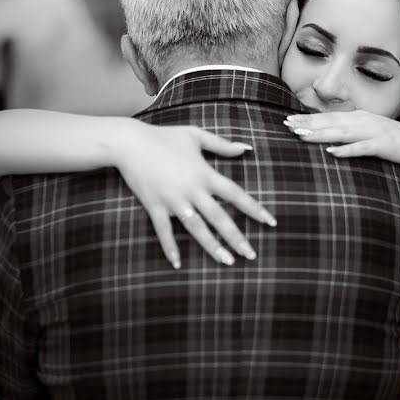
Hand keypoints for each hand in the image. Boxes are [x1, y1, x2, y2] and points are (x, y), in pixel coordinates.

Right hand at [115, 122, 275, 268]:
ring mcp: (173, 201)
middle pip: (220, 218)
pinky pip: (164, 232)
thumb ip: (222, 144)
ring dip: (212, 246)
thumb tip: (246, 148)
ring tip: (227, 262)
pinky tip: (178, 263)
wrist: (129, 142)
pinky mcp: (155, 207)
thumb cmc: (163, 136)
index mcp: (204, 174)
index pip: (236, 194)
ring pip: (197, 229)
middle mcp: (192, 190)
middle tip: (251, 255)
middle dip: (237, 238)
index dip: (254, 209)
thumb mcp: (195, 135)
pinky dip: (170, 248)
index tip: (270, 222)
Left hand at [283, 110, 399, 174]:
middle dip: (307, 124)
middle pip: (330, 122)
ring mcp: (373, 131)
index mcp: (359, 117)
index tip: (288, 120)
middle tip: (286, 125)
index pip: (328, 117)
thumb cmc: (394, 142)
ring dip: (321, 134)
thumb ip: (351, 133)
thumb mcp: (370, 134)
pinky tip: (332, 152)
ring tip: (302, 136)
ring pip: (341, 133)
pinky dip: (346, 150)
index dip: (307, 118)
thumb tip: (330, 139)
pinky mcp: (383, 145)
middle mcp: (363, 121)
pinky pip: (361, 148)